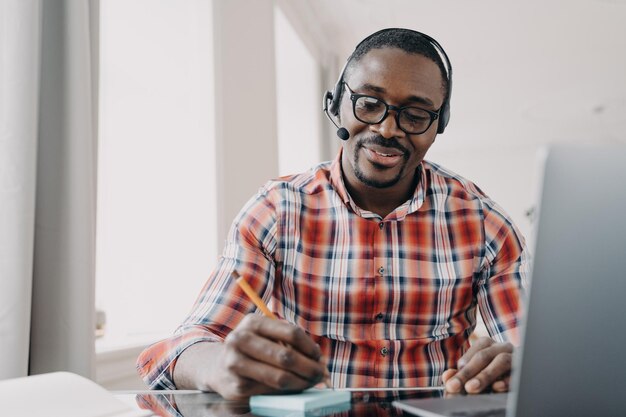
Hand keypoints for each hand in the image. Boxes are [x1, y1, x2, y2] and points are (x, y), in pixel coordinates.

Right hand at [197, 314, 326, 399]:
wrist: (218, 366)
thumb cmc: (252, 348)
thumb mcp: (265, 334)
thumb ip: (289, 341)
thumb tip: (318, 359)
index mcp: (252, 322)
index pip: (291, 333)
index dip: (309, 347)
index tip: (318, 356)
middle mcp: (240, 340)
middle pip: (286, 357)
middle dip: (309, 368)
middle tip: (320, 374)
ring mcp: (236, 364)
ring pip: (280, 378)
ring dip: (301, 382)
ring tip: (310, 382)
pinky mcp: (236, 387)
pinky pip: (271, 392)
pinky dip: (286, 392)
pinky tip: (291, 389)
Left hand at [442, 337, 513, 393]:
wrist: (519, 374)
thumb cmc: (493, 372)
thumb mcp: (476, 372)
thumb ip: (461, 374)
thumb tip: (447, 377)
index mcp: (488, 344)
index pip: (474, 352)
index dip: (462, 367)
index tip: (450, 382)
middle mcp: (502, 348)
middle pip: (484, 356)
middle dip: (468, 372)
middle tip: (455, 387)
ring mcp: (515, 358)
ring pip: (501, 361)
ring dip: (485, 375)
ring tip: (471, 387)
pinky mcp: (525, 370)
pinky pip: (517, 373)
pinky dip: (506, 381)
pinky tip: (496, 387)